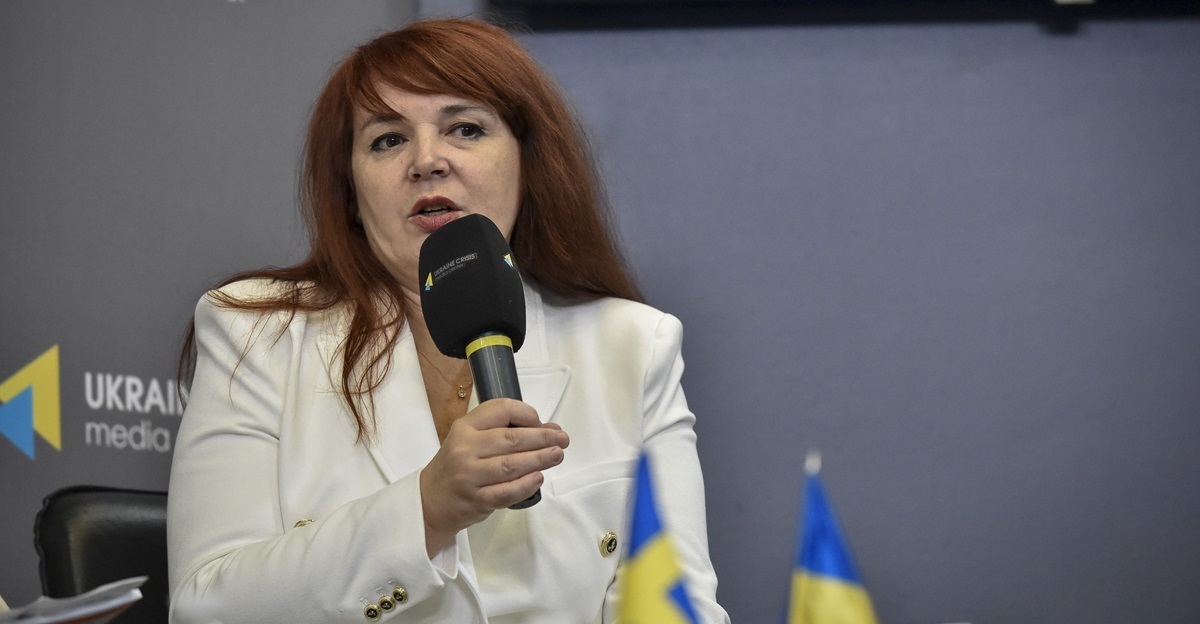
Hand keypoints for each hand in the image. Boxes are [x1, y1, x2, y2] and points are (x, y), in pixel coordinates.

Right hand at [419, 398, 568, 555]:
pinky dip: (525, 485)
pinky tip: (538, 477)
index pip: (501, 409)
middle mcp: (465, 449)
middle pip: (511, 439)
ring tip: (557, 455)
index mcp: (465, 427)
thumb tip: (551, 429)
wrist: (430, 500)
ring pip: (511, 465)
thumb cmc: (458, 465)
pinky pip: (506, 492)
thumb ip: (507, 432)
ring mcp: (469, 476)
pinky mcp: (476, 500)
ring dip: (539, 459)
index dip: (527, 414)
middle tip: (562, 440)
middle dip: (542, 438)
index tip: (541, 423)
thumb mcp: (473, 440)